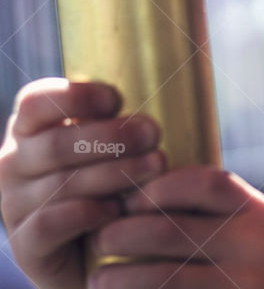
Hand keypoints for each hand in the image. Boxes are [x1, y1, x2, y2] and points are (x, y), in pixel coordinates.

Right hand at [0, 77, 165, 288]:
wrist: (94, 253)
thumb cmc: (110, 184)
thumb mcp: (110, 146)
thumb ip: (119, 122)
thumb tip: (162, 103)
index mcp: (30, 130)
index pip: (36, 102)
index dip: (75, 97)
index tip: (117, 100)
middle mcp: (14, 163)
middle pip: (55, 143)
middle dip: (111, 137)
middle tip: (153, 134)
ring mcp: (15, 204)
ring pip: (62, 182)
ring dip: (115, 173)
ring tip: (156, 166)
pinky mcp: (25, 244)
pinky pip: (52, 223)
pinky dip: (89, 213)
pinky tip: (120, 210)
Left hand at [87, 166, 263, 288]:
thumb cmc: (253, 264)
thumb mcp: (245, 226)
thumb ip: (206, 207)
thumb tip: (133, 187)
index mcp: (255, 211)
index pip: (203, 182)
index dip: (158, 188)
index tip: (129, 202)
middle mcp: (254, 244)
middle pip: (171, 230)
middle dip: (122, 234)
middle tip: (99, 240)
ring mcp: (242, 283)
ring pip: (164, 277)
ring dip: (120, 279)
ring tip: (98, 280)